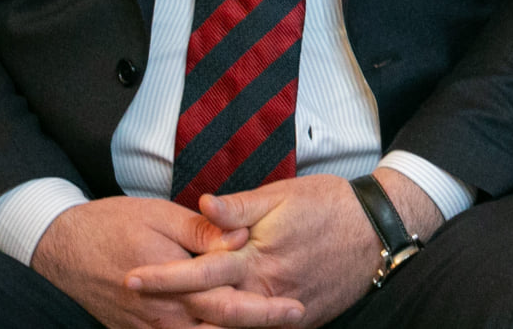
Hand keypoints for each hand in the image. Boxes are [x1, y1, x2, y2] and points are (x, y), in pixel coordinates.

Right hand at [32, 195, 285, 328]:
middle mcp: (162, 314)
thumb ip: (201, 231)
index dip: (264, 309)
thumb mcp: (159, 216)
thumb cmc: (111, 224)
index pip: (227, 302)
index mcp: (172, 282)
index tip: (296, 309)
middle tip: (294, 320)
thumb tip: (240, 240)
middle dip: (257, 328)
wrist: (59, 248)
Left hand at [128, 169, 441, 328]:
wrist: (379, 231)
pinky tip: (215, 327)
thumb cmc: (331, 205)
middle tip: (136, 303)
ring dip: (200, 326)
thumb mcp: (284, 195)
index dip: (164, 276)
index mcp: (257, 257)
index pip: (200, 271)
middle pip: (209, 309)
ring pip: (234, 326)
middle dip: (170, 308)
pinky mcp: (300, 320)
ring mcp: (283, 309)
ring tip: (169, 325)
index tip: (133, 277)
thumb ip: (240, 206)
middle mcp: (266, 289)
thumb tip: (203, 206)